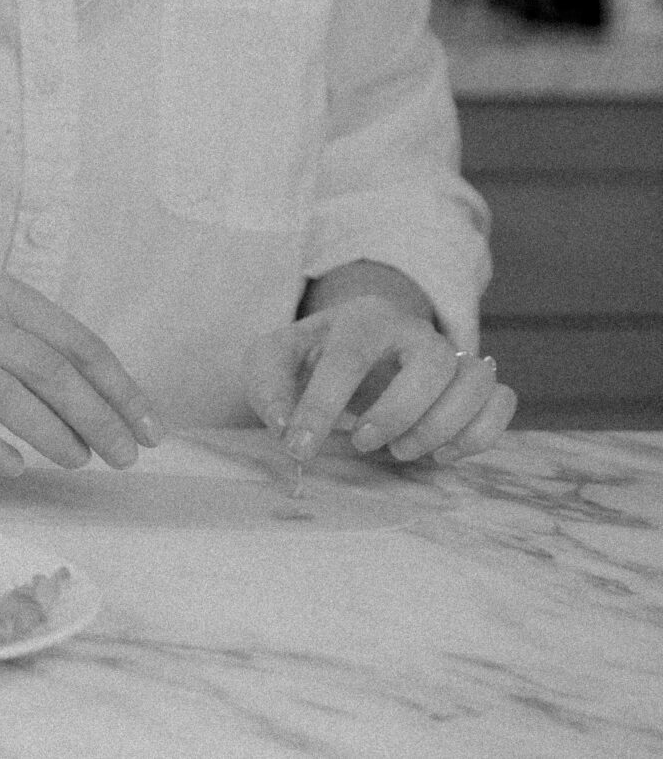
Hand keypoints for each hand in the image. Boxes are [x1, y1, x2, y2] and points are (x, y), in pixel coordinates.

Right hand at [0, 271, 161, 473]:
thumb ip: (39, 351)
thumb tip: (112, 408)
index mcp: (2, 296)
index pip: (77, 342)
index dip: (121, 388)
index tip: (150, 430)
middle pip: (49, 369)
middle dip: (97, 417)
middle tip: (125, 457)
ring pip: (6, 393)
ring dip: (52, 434)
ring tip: (79, 462)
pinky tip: (16, 469)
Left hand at [245, 294, 515, 465]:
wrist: (349, 345)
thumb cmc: (308, 358)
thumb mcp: (272, 362)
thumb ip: (269, 389)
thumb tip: (287, 428)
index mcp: (361, 318)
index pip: (347, 359)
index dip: (322, 407)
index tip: (300, 448)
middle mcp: (415, 330)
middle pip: (433, 363)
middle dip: (398, 412)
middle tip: (363, 443)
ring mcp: (451, 354)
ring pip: (475, 381)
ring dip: (441, 427)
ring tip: (401, 451)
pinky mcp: (475, 383)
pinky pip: (502, 400)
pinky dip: (479, 433)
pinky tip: (441, 454)